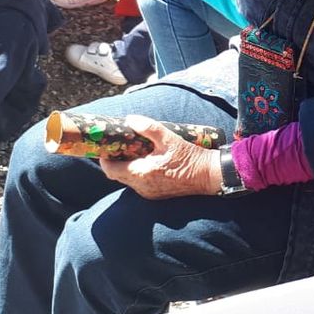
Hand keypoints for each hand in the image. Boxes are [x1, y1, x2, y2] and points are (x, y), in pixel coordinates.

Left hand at [99, 115, 221, 199]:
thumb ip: (149, 128)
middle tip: (120, 145)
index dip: (104, 158)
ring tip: (134, 150)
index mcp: (141, 173)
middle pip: (117, 175)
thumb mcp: (169, 139)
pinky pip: (139, 183)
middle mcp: (142, 186)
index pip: (110, 170)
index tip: (106, 146)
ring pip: (128, 180)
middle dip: (115, 160)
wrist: (208, 176)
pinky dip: (137, 172)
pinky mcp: (156, 194)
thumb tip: (130, 119)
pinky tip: (147, 160)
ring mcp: (149, 193)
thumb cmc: (190, 157)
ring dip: (127, 166)